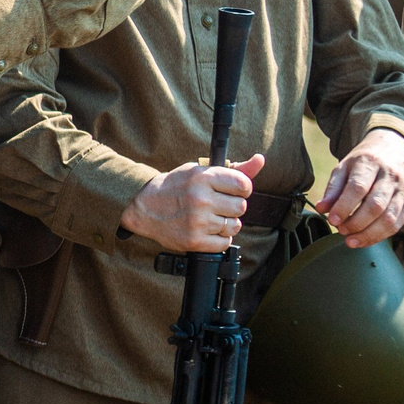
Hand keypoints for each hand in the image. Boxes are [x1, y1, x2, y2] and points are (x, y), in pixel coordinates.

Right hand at [122, 152, 269, 253]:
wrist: (143, 207)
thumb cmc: (174, 187)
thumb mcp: (199, 170)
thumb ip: (233, 169)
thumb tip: (260, 160)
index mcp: (203, 177)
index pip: (244, 185)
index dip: (242, 189)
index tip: (233, 191)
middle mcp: (201, 198)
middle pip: (241, 207)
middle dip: (233, 207)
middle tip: (218, 205)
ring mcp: (197, 221)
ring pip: (234, 226)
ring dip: (226, 224)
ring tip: (211, 219)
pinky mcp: (194, 240)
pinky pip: (224, 243)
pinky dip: (219, 239)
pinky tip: (207, 230)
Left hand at [316, 129, 403, 247]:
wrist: (397, 148)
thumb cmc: (365, 162)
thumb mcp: (345, 167)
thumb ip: (333, 188)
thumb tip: (321, 209)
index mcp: (370, 163)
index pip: (358, 187)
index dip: (344, 207)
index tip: (332, 220)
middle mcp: (390, 175)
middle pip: (375, 205)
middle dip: (356, 223)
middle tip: (341, 230)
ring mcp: (403, 189)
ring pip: (388, 218)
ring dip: (368, 234)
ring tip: (351, 240)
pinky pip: (397, 224)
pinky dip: (380, 236)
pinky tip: (365, 240)